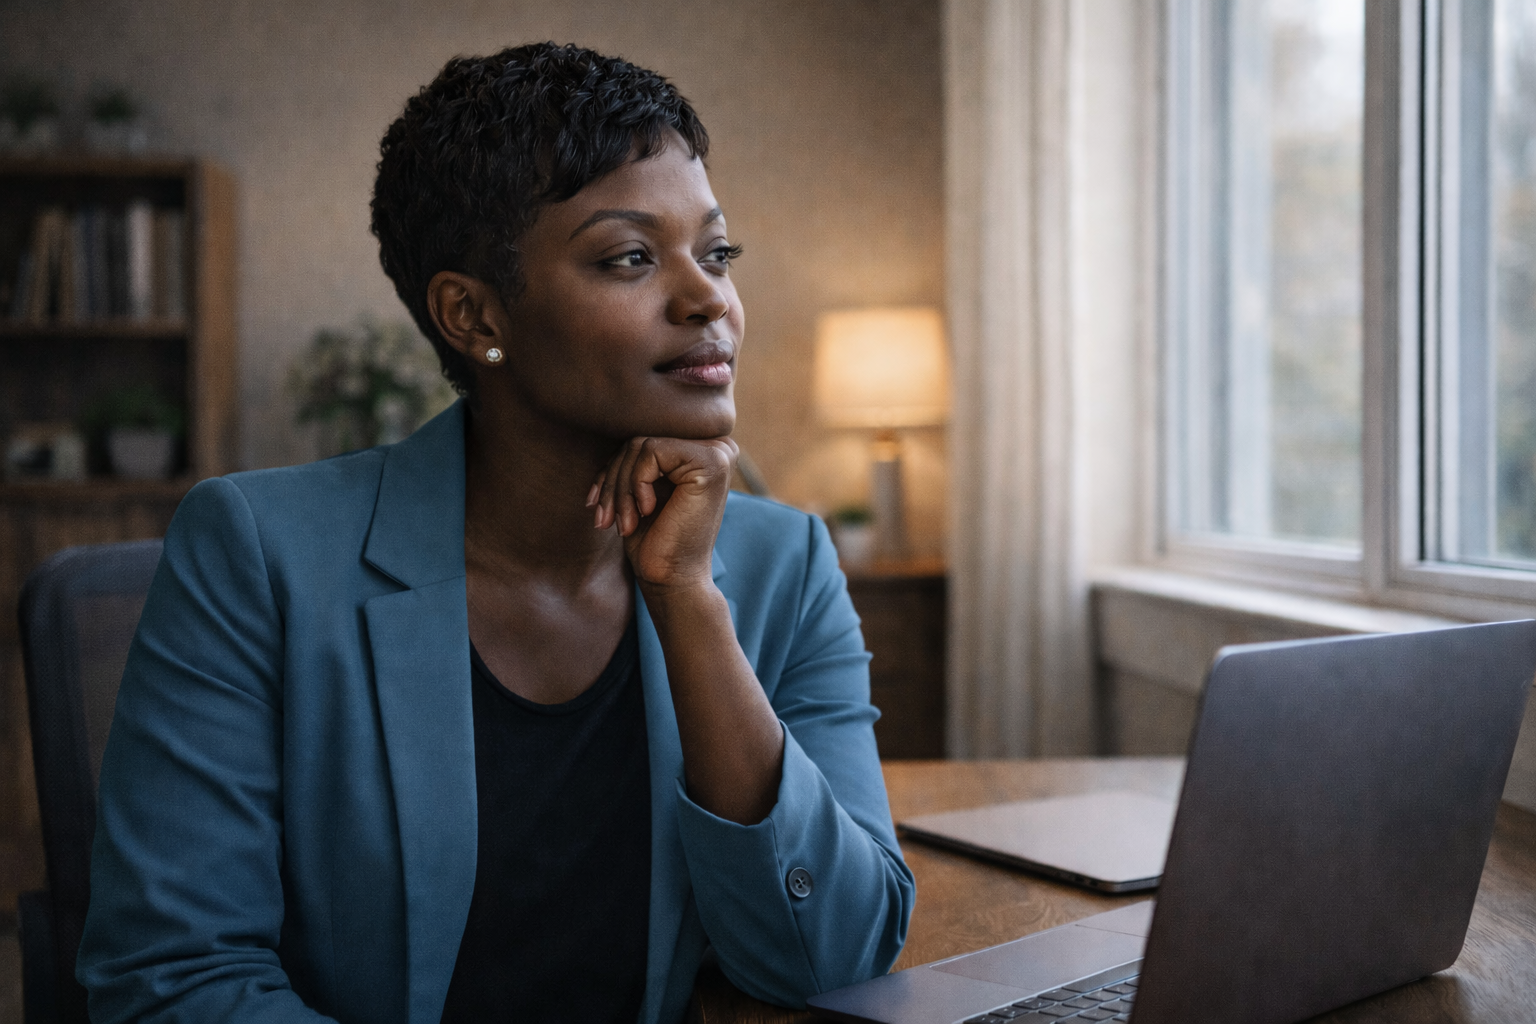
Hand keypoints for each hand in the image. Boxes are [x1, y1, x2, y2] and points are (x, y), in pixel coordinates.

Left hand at [587, 436, 738, 590]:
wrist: (673, 580)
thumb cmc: (654, 538)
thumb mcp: (638, 487)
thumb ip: (635, 454)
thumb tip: (603, 416)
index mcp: (702, 450)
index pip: (644, 437)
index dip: (615, 468)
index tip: (597, 502)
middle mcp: (717, 446)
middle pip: (641, 437)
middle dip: (613, 479)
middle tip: (604, 517)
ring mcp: (718, 452)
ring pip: (641, 444)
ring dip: (620, 487)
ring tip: (622, 521)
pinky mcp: (712, 462)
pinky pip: (651, 451)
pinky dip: (635, 484)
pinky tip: (645, 512)